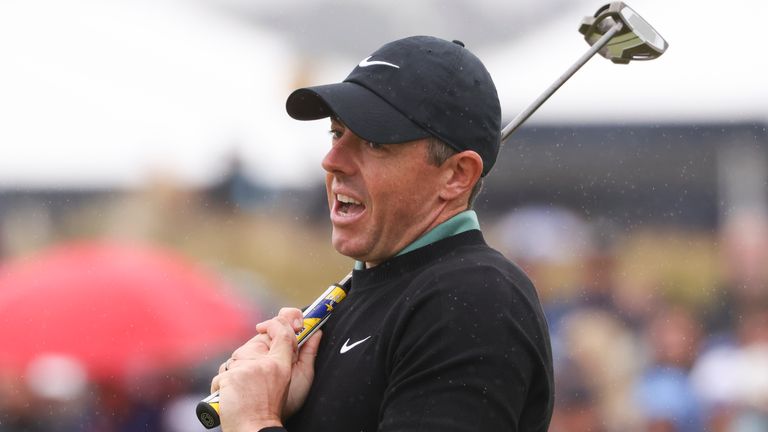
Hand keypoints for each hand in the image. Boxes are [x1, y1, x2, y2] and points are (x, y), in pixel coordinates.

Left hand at [210, 308, 322, 430]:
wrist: (254, 430)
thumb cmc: (278, 408)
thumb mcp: (302, 382)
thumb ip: (309, 354)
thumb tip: (316, 332)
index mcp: (281, 363)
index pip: (281, 330)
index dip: (278, 322)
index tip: (271, 325)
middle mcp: (262, 363)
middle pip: (257, 342)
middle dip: (258, 353)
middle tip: (262, 373)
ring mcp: (242, 369)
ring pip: (239, 358)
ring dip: (243, 369)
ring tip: (250, 388)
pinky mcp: (226, 378)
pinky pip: (225, 372)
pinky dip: (228, 382)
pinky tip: (235, 394)